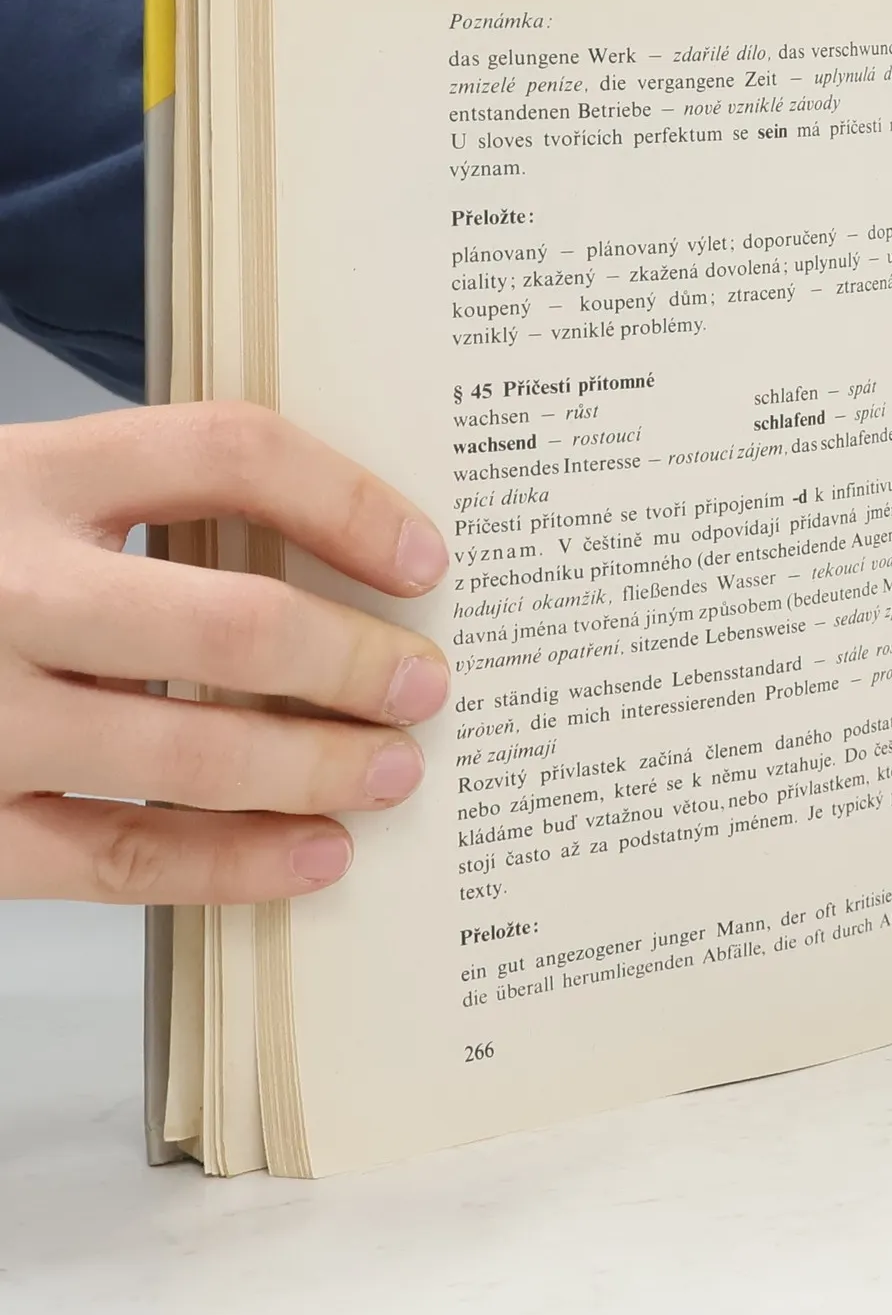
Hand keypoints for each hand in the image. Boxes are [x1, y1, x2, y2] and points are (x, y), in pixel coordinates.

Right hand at [0, 402, 448, 902]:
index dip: (351, 502)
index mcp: (28, 474)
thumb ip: (138, 505)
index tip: (427, 559)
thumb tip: (335, 560)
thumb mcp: (17, 490)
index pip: (231, 452)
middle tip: (426, 686)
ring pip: (193, 750)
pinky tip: (316, 857)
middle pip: (234, 620)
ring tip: (393, 771)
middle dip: (357, 661)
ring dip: (319, 765)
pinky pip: (126, 858)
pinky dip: (237, 863)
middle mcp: (4, 585)